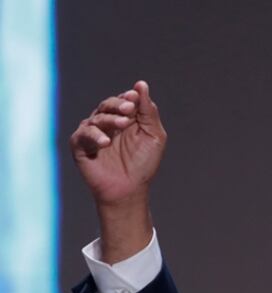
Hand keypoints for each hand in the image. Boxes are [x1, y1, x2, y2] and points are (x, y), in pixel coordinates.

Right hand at [70, 80, 165, 204]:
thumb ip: (148, 111)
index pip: (124, 100)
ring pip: (97, 118)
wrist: (130, 189)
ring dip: (110, 120)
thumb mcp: (153, 135)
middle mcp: (107, 123)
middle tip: (129, 109)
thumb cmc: (143, 164)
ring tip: (123, 126)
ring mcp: (92, 133)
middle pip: (108, 105)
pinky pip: (83, 135)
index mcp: (125, 118)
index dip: (128, 97)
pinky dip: (94, 136)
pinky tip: (105, 142)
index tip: (134, 96)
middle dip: (118, 105)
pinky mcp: (80, 145)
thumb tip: (141, 85)